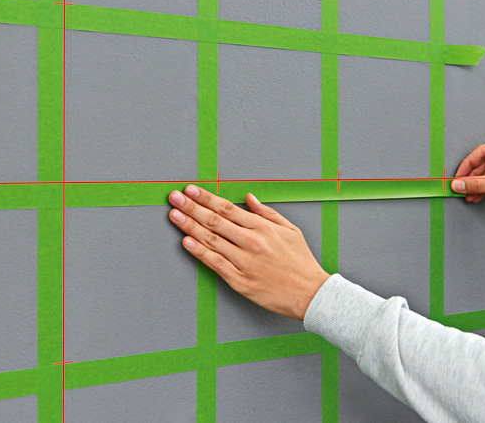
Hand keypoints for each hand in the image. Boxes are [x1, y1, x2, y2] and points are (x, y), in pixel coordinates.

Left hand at [167, 185, 328, 319]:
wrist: (310, 293)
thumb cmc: (301, 262)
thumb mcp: (290, 230)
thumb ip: (267, 213)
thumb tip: (249, 198)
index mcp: (262, 228)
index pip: (227, 208)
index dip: (206, 198)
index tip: (191, 190)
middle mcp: (251, 242)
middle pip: (215, 221)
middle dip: (192, 207)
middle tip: (174, 197)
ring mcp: (244, 262)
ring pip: (211, 240)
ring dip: (189, 226)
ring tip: (174, 215)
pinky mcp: (240, 281)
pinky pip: (215, 264)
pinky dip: (199, 252)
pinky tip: (186, 242)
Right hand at [452, 137, 484, 218]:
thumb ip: (478, 184)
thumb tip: (458, 184)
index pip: (481, 152)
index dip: (467, 165)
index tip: (458, 176)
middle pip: (481, 164)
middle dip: (471, 177)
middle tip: (460, 187)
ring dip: (475, 185)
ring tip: (466, 194)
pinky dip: (482, 189)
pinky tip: (475, 196)